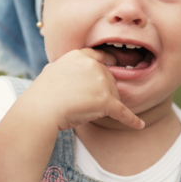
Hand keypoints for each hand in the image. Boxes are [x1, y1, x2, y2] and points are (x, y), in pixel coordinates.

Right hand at [25, 49, 143, 130]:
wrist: (41, 110)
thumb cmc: (43, 94)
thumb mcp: (52, 70)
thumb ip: (66, 67)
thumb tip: (66, 70)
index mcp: (81, 55)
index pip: (102, 58)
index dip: (108, 64)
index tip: (117, 65)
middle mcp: (94, 66)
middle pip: (110, 79)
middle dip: (102, 92)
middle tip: (82, 103)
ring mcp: (101, 82)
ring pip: (114, 96)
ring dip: (104, 105)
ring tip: (83, 111)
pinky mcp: (106, 101)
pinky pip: (122, 112)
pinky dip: (131, 120)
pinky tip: (139, 125)